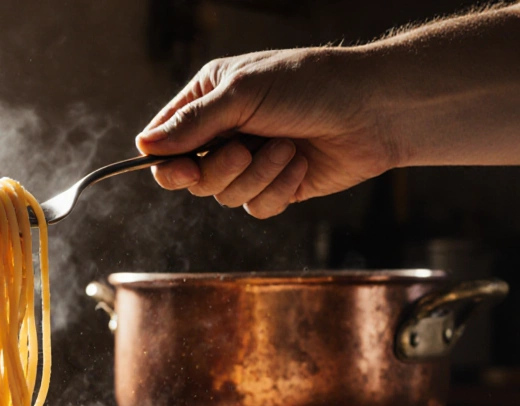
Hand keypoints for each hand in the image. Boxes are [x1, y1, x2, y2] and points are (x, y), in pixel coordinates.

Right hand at [137, 48, 398, 218]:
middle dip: (219, 169)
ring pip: (223, 196)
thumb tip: (144, 145)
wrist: (375, 110)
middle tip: (243, 150)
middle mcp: (225, 132)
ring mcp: (251, 162)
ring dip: (256, 175)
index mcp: (209, 99)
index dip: (167, 161)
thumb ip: (193, 124)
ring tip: (287, 147)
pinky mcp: (276, 187)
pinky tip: (301, 164)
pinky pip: (256, 207)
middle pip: (189, 177)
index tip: (181, 170)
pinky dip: (278, 188)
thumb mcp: (244, 94)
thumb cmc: (312, 86)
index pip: (165, 140)